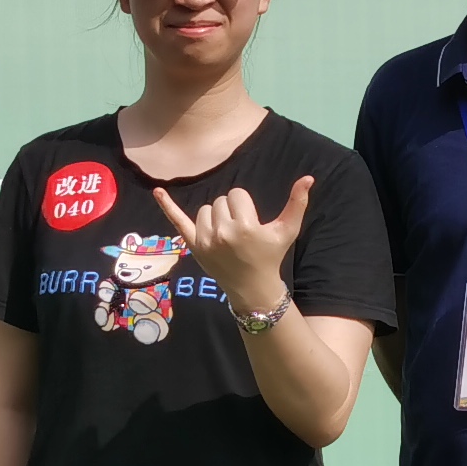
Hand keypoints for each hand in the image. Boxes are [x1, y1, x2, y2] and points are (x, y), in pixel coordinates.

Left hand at [155, 174, 312, 316]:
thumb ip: (297, 203)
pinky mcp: (194, 246)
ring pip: (206, 210)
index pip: (238, 195)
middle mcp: (223, 233)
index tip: (251, 223)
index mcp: (245, 227)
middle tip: (240, 233)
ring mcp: (205, 240)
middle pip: (222, 201)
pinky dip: (167, 206)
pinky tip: (157, 192)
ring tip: (226, 235)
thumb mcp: (287, 231)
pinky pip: (178, 221)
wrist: (252, 287)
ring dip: (215, 217)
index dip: (246, 206)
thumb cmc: (271, 256)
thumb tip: (308, 178)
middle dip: (231, 211)